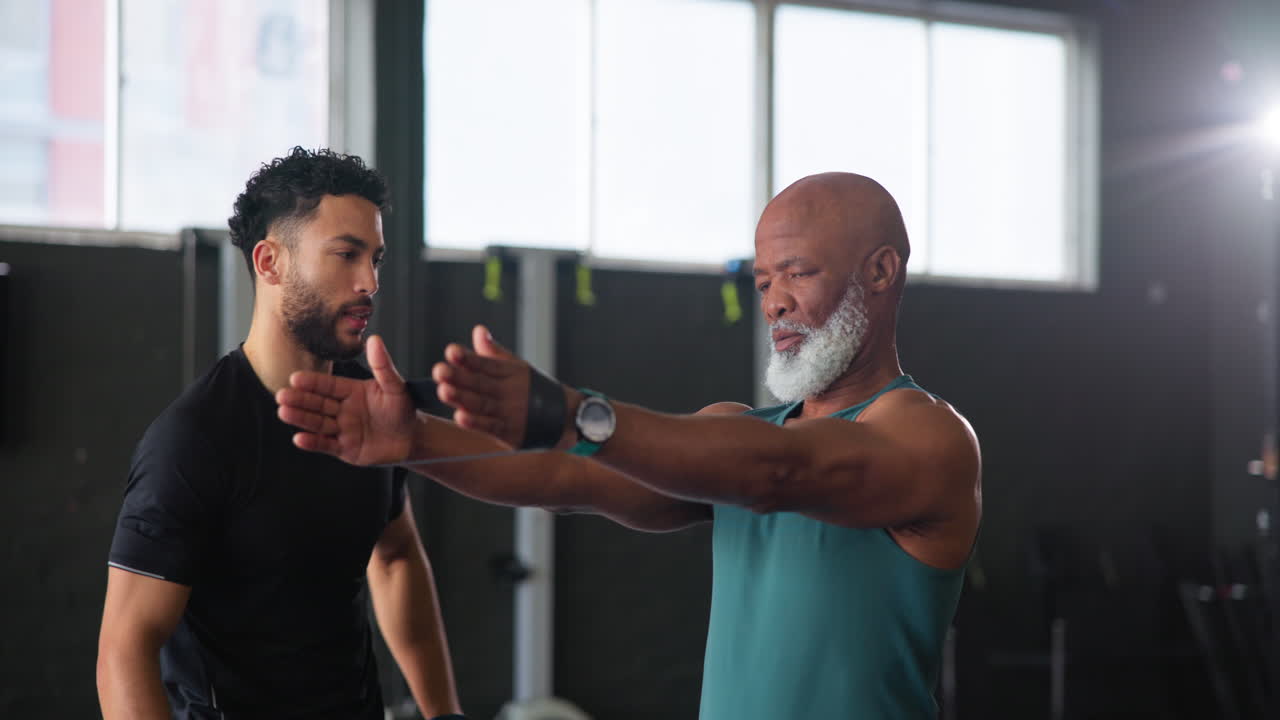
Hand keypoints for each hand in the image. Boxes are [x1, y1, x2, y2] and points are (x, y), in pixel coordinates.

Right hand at [276, 335, 417, 465]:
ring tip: (283, 412)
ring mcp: (342, 429)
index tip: (295, 378)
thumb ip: (382, 365)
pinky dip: (313, 442)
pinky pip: (326, 445)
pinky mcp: (345, 449)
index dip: (312, 383)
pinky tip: (299, 438)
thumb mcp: (395, 386)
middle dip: (299, 400)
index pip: (328, 386)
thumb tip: (374, 338)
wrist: (414, 439)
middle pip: (317, 404)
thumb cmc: (405, 410)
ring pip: (318, 423)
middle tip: (281, 395)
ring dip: (301, 418)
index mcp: (351, 391)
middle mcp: (343, 409)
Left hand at [432, 325, 566, 448]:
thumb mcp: (518, 368)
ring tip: (443, 391)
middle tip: (438, 371)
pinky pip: (491, 427)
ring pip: (482, 404)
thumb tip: (478, 330)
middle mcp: (510, 391)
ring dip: (462, 398)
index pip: (485, 363)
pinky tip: (460, 417)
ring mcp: (511, 412)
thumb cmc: (536, 390)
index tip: (451, 351)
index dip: (467, 358)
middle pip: (480, 383)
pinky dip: (476, 423)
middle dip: (459, 377)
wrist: (568, 417)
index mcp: (510, 372)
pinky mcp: (511, 433)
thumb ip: (493, 352)